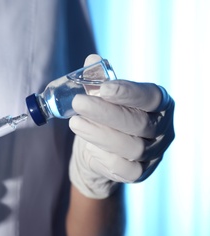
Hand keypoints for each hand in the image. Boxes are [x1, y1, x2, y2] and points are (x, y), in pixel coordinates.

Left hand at [69, 55, 174, 198]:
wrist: (101, 150)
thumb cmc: (105, 116)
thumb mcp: (102, 97)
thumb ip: (98, 80)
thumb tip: (91, 61)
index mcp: (159, 104)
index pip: (150, 97)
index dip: (128, 92)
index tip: (104, 88)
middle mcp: (163, 129)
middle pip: (139, 123)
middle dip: (105, 112)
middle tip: (78, 102)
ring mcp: (154, 154)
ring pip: (132, 147)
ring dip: (99, 134)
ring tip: (75, 122)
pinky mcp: (140, 173)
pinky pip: (125, 168)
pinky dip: (104, 157)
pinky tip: (89, 147)